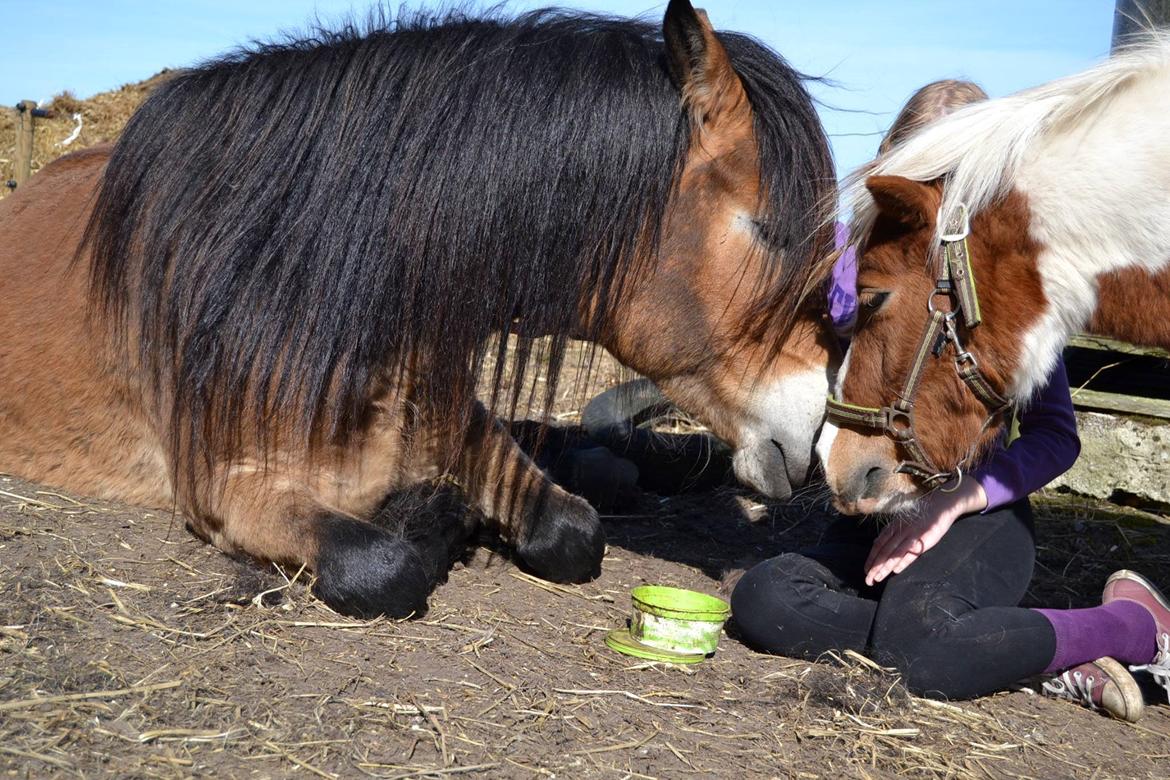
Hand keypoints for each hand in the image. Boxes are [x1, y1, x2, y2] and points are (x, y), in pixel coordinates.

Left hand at [864, 477, 987, 586]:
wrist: (940, 505)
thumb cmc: (920, 515)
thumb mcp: (901, 522)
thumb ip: (889, 533)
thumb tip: (875, 543)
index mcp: (893, 527)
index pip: (878, 545)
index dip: (871, 559)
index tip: (866, 570)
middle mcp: (899, 531)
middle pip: (884, 551)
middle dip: (874, 567)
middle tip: (868, 580)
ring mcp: (911, 535)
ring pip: (895, 553)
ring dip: (885, 567)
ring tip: (877, 578)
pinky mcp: (924, 539)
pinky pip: (911, 552)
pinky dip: (903, 561)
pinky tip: (896, 571)